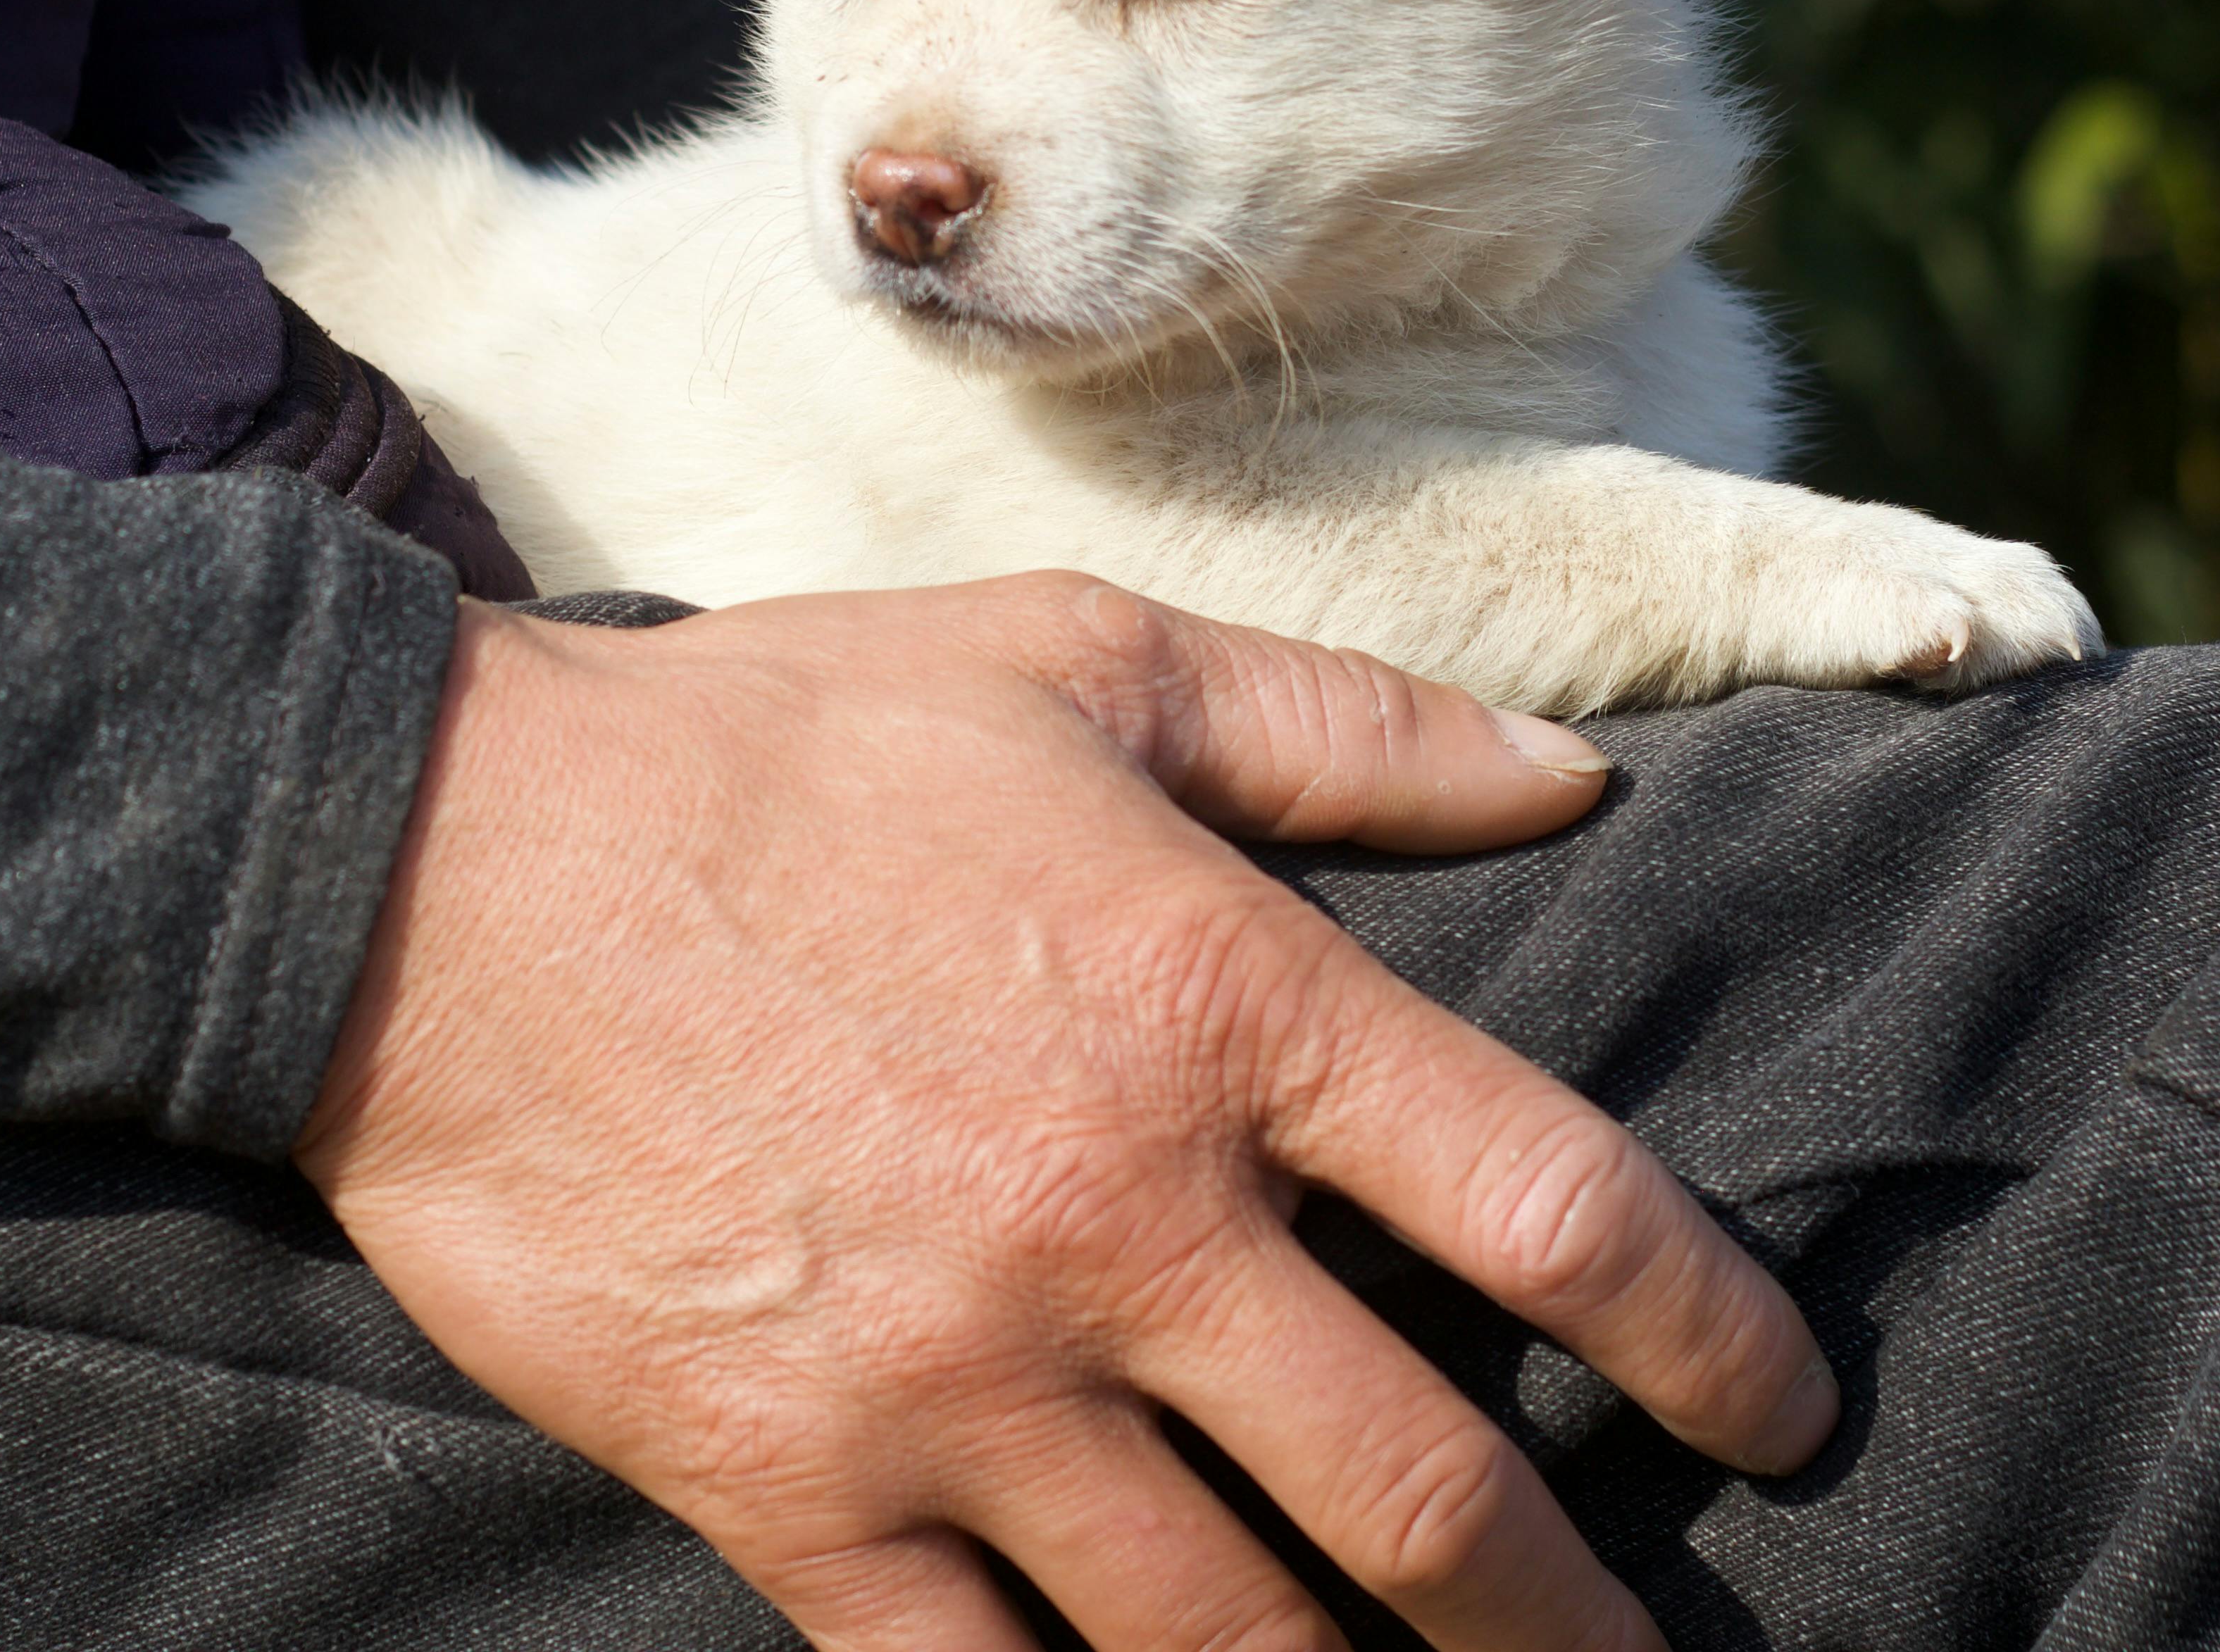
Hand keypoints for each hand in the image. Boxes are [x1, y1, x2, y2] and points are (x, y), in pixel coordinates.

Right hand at [297, 574, 1837, 1650]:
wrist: (435, 867)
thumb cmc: (776, 743)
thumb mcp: (1078, 665)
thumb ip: (1344, 727)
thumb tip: (1574, 775)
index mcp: (1219, 1006)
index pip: (1554, 1214)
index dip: (1712, 1339)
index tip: (1784, 1415)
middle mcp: (1121, 1222)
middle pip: (1427, 1499)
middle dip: (1573, 1623)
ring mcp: (957, 1385)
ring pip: (1231, 1640)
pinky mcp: (796, 1491)